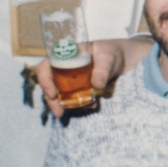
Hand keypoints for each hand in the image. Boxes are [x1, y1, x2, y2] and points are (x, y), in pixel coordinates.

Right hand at [38, 38, 152, 116]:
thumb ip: (103, 70)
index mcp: (65, 55)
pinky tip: (90, 106)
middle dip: (51, 100)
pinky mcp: (78, 87)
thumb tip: (96, 84)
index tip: (52, 94)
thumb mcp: (108, 58)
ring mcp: (69, 78)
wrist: (122, 59)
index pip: (45, 67)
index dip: (45, 80)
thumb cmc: (111, 53)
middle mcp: (63, 67)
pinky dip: (78, 104)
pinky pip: (72, 97)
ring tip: (69, 113)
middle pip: (49, 84)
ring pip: (58, 92)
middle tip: (58, 112)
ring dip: (62, 104)